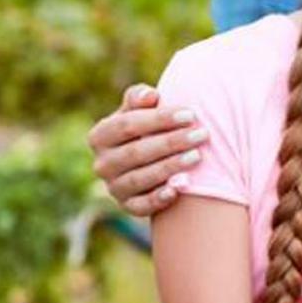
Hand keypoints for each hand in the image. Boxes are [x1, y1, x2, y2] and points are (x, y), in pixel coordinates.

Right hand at [88, 84, 207, 216]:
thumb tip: (150, 96)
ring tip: (197, 156)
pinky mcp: (127, 206)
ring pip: (140, 178)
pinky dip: (159, 199)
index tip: (190, 114)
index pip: (127, 125)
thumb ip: (139, 97)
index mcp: (100, 136)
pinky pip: (141, 206)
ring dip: (170, 167)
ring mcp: (113, 187)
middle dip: (171, 142)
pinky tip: (180, 187)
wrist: (149, 157)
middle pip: (136, 152)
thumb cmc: (146, 126)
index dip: (159, 119)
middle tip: (201, 134)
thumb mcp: (137, 109)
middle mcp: (102, 164)